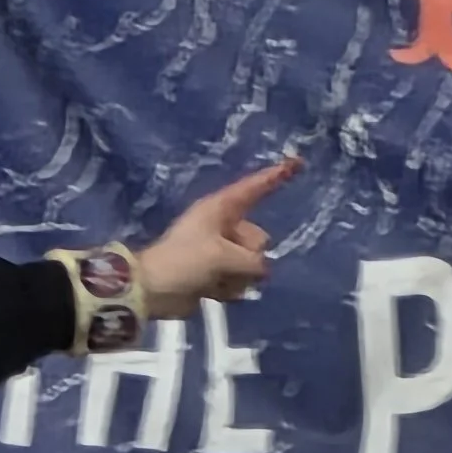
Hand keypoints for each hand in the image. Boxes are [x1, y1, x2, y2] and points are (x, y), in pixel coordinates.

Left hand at [134, 156, 297, 318]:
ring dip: (237, 277)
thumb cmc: (183, 261)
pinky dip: (229, 289)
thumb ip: (252, 261)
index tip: (299, 162)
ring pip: (252, 265)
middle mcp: (224, 226)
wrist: (152, 290)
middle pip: (259, 239)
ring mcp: (222, 251)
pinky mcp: (218, 273)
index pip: (255, 187)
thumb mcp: (222, 256)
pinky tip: (210, 290)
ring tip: (213, 279)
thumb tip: (260, 271)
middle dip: (247, 257)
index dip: (277, 174)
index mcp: (221, 208)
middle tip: (223, 264)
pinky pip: (241, 281)